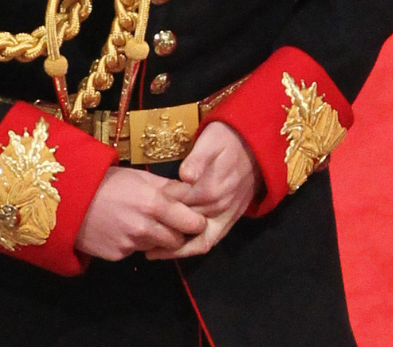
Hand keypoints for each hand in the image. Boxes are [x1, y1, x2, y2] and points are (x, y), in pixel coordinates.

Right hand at [74, 166, 205, 260]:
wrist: (68, 200)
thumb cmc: (106, 183)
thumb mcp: (140, 177)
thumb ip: (168, 187)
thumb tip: (191, 191)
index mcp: (155, 203)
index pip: (191, 222)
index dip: (196, 222)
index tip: (195, 218)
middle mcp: (145, 226)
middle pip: (178, 240)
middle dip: (178, 233)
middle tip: (170, 223)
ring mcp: (131, 244)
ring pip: (158, 247)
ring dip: (156, 238)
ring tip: (142, 222)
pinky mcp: (118, 255)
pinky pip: (136, 251)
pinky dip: (135, 243)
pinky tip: (123, 229)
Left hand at [147, 122, 261, 258]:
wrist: (254, 145)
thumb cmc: (227, 140)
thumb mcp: (211, 141)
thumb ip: (197, 159)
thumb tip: (186, 176)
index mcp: (210, 188)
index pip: (176, 204)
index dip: (158, 207)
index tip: (140, 208)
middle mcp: (218, 206)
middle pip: (183, 223)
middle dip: (161, 229)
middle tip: (137, 233)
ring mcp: (225, 216)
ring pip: (196, 240)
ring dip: (173, 249)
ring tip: (149, 252)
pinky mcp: (230, 221)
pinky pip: (209, 241)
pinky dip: (191, 249)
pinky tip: (173, 251)